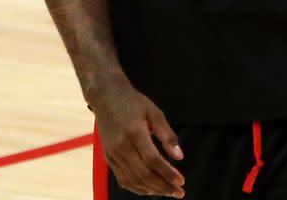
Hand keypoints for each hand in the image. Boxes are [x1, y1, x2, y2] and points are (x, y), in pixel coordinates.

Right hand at [94, 81, 185, 197]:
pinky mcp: (109, 157)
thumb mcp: (155, 112)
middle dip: (163, 186)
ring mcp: (113, 153)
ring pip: (133, 180)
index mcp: (135, 133)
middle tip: (179, 193)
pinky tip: (149, 189)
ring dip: (152, 190)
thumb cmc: (133, 102)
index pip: (153, 160)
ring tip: (167, 192)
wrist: (106, 96)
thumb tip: (179, 156)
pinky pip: (123, 179)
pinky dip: (137, 188)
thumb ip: (167, 135)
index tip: (181, 181)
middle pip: (144, 174)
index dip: (168, 173)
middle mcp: (122, 146)